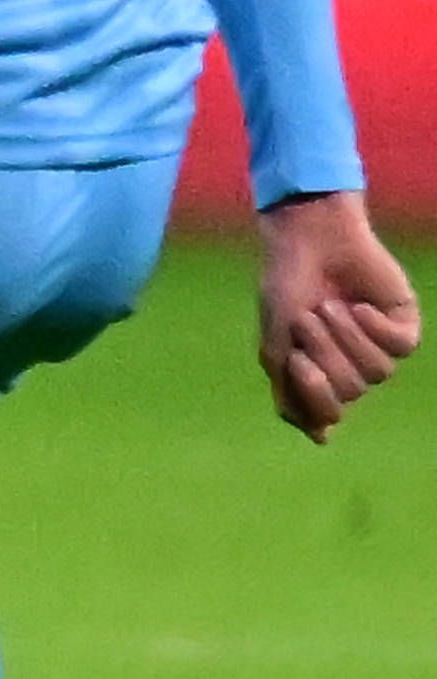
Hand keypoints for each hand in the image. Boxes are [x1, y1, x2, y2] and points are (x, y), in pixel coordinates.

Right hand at [258, 190, 419, 441]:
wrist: (308, 240)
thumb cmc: (285, 287)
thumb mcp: (275, 343)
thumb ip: (290, 391)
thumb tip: (321, 438)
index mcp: (316, 375)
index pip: (325, 414)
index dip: (314, 395)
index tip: (296, 362)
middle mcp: (348, 366)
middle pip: (350, 392)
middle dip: (325, 354)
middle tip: (305, 317)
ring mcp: (376, 347)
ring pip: (376, 373)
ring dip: (346, 337)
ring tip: (328, 305)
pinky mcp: (402, 326)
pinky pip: (398, 348)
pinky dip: (373, 328)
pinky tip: (360, 306)